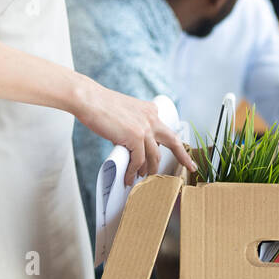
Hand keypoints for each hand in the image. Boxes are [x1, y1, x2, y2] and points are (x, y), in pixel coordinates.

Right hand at [75, 80, 194, 184]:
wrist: (89, 99)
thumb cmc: (101, 106)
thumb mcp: (126, 112)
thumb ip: (135, 126)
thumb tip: (135, 146)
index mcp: (150, 111)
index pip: (167, 130)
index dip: (177, 144)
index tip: (186, 153)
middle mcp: (151, 118)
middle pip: (172, 141)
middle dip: (182, 156)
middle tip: (189, 167)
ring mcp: (145, 128)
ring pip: (154, 156)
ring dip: (149, 170)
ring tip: (142, 178)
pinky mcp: (135, 137)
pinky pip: (138, 161)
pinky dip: (133, 172)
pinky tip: (129, 177)